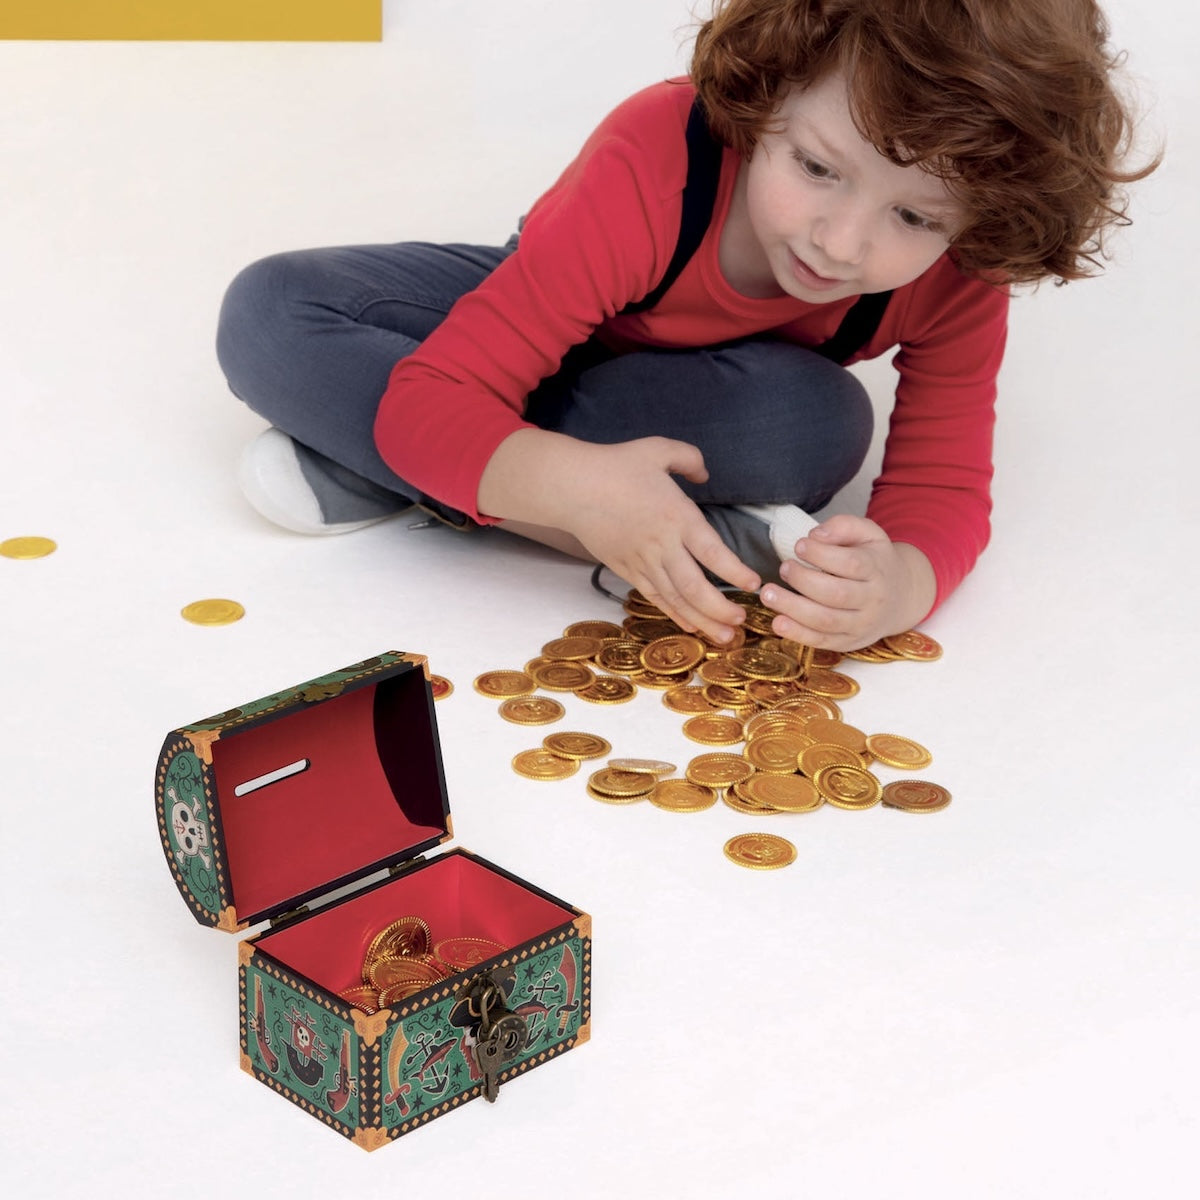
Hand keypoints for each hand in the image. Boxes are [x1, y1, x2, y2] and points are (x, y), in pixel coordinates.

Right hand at [477, 429, 758, 641]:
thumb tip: (705, 474)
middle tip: (742, 621)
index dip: (735, 572)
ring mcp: (643, 561)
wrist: (572, 487)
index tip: (753, 584)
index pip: (713, 553)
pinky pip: (655, 597)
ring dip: (702, 620)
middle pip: (695, 587)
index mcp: (677, 516)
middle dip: (721, 609)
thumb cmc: (615, 465)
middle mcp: (663, 545)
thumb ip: (689, 459)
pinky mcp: (626, 569)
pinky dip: (674, 614)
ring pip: (676, 600)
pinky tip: (691, 626)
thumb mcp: (657, 449)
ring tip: (724, 637)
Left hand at [758, 514, 935, 649]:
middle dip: (803, 581)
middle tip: (783, 568)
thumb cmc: (875, 561)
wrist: (901, 597)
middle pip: (836, 594)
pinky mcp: (849, 642)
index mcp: (877, 570)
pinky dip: (797, 634)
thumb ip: (844, 526)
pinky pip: (822, 641)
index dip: (821, 555)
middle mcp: (872, 600)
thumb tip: (816, 535)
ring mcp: (861, 624)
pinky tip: (777, 622)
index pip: (851, 564)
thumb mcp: (869, 534)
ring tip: (768, 594)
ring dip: (793, 609)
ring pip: (826, 621)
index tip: (798, 545)